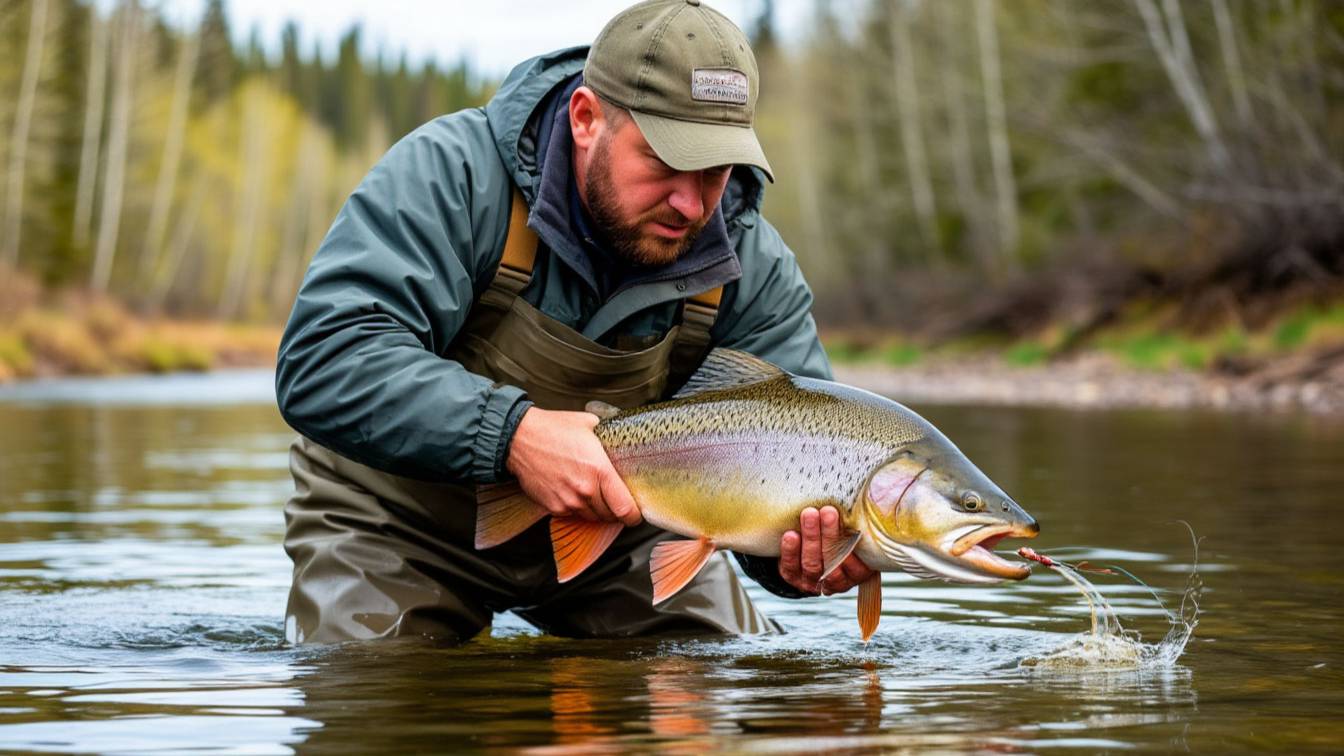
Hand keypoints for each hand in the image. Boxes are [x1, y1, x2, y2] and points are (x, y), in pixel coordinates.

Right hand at [504, 407, 641, 525]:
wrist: (519, 439)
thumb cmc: (554, 429)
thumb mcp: (591, 425)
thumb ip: (611, 438)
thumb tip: (626, 440)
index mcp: (600, 470)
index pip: (625, 509)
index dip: (634, 515)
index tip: (635, 513)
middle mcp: (585, 490)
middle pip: (611, 516)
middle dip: (615, 509)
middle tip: (613, 497)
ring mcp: (568, 501)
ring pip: (593, 518)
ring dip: (597, 510)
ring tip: (592, 492)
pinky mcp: (554, 507)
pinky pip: (574, 515)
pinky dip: (578, 508)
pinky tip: (574, 491)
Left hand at [778, 506, 874, 594]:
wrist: (807, 552)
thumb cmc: (839, 537)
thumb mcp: (854, 534)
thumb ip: (860, 524)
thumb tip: (872, 494)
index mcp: (857, 572)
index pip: (858, 568)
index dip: (853, 549)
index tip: (854, 528)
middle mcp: (836, 580)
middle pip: (833, 563)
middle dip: (830, 536)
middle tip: (828, 512)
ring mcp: (813, 581)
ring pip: (812, 563)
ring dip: (811, 538)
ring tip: (809, 514)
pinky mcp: (793, 577)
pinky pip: (790, 567)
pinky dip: (791, 550)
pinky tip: (790, 534)